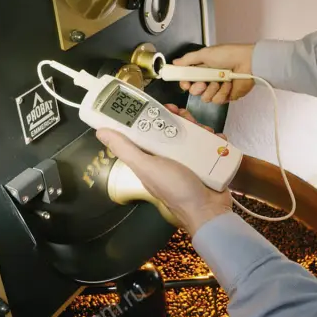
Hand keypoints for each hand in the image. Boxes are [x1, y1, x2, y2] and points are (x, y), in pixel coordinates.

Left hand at [96, 106, 231, 234]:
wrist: (207, 209)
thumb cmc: (174, 190)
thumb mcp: (146, 166)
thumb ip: (125, 149)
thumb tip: (101, 132)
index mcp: (150, 157)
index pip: (146, 130)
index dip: (150, 116)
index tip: (159, 107)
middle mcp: (168, 156)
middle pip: (171, 128)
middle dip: (178, 118)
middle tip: (183, 115)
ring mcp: (188, 159)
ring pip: (191, 133)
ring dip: (197, 127)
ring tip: (203, 129)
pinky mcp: (205, 161)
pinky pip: (207, 143)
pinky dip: (212, 138)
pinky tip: (215, 137)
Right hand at [173, 44, 254, 103]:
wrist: (247, 62)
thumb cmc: (229, 55)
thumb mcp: (205, 53)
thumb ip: (188, 59)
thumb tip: (176, 62)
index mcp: (202, 68)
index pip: (188, 80)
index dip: (185, 83)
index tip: (185, 83)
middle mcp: (209, 79)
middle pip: (194, 91)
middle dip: (198, 87)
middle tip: (203, 81)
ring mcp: (217, 89)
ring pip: (205, 97)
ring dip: (212, 88)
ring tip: (221, 79)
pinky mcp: (227, 96)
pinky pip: (217, 100)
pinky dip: (223, 92)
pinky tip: (228, 84)